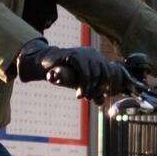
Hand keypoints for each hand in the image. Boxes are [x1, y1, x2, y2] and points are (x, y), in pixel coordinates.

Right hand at [16, 39, 133, 99]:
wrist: (46, 64)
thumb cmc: (65, 73)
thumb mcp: (80, 83)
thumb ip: (91, 90)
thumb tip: (102, 102)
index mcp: (98, 58)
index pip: (110, 74)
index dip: (105, 88)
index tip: (97, 98)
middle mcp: (94, 54)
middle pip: (105, 75)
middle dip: (98, 90)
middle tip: (88, 98)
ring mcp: (85, 53)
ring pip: (95, 75)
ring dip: (90, 89)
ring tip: (82, 97)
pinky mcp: (75, 55)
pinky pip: (85, 73)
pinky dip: (84, 85)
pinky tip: (79, 93)